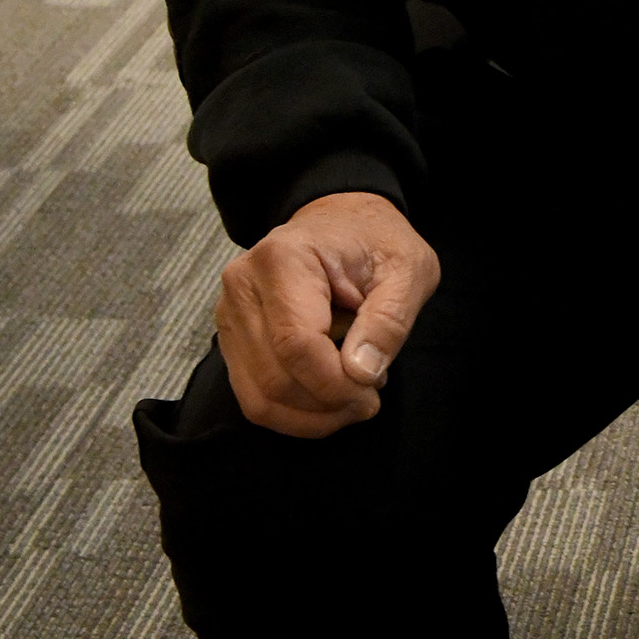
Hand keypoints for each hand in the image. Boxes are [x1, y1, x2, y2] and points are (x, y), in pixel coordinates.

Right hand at [216, 190, 439, 439]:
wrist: (342, 222)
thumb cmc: (375, 241)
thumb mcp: (408, 270)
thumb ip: (389, 320)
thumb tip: (362, 373)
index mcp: (284, 259)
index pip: (296, 344)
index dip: (335, 383)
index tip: (373, 390)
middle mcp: (243, 285)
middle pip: (275, 378)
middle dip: (327, 404)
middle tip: (369, 399)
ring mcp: (230, 313)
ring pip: (259, 397)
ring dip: (311, 416)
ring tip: (351, 398)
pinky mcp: (233, 337)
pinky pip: (253, 396)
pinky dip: (293, 413)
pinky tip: (327, 399)